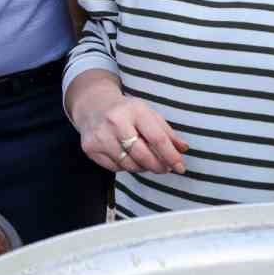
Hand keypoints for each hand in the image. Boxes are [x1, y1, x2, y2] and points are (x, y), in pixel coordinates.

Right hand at [68, 73, 186, 174]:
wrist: (93, 105)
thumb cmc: (126, 111)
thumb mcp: (148, 114)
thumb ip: (167, 132)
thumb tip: (183, 149)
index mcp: (135, 111)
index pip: (157, 138)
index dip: (171, 156)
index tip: (180, 167)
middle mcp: (115, 122)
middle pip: (142, 155)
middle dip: (158, 166)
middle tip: (165, 169)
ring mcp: (101, 135)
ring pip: (129, 164)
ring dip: (142, 168)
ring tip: (146, 162)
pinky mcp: (90, 148)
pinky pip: (115, 168)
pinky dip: (126, 167)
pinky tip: (128, 158)